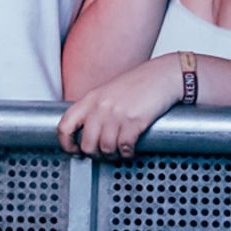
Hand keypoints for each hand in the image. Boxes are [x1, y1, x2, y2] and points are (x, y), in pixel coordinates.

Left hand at [56, 56, 180, 159]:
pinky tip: (130, 150)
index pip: (65, 126)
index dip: (66, 144)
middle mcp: (100, 107)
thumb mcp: (110, 91)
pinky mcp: (133, 121)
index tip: (74, 151)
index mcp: (91, 98)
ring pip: (105, 148)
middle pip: (86, 144)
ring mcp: (116, 114)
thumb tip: (89, 133)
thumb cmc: (141, 82)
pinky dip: (127, 153)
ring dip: (112, 155)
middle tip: (102, 155)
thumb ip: (97, 109)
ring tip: (118, 152)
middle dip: (94, 154)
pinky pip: (124, 147)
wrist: (164, 75)